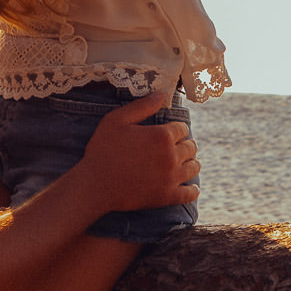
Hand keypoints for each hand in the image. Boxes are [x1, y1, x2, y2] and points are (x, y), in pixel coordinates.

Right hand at [79, 92, 199, 212]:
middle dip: (183, 144)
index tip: (168, 132)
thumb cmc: (103, 150)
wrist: (95, 185)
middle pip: (191, 146)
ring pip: (194, 167)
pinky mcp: (167, 197)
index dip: (175, 129)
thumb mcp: (116, 120)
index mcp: (162, 136)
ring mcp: (171, 178)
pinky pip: (190, 194)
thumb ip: (142, 106)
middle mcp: (171, 156)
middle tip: (174, 147)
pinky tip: (189, 187)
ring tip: (182, 163)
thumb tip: (162, 94)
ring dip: (190, 163)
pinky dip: (192, 190)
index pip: (182, 128)